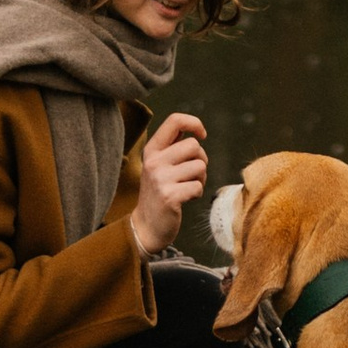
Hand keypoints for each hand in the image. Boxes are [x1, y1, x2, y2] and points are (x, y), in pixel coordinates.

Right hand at [129, 112, 208, 257]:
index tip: (202, 135)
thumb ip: (172, 147)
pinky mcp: (170, 196)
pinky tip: (186, 198)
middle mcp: (154, 161)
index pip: (175, 121)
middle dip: (201, 159)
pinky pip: (198, 186)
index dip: (194, 123)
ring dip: (200, 178)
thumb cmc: (159, 192)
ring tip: (187, 187)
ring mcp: (160, 179)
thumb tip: (195, 130)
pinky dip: (197, 193)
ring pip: (200, 166)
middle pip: (194, 145)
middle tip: (192, 173)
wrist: (146, 226)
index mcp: (152, 150)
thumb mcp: (158, 165)